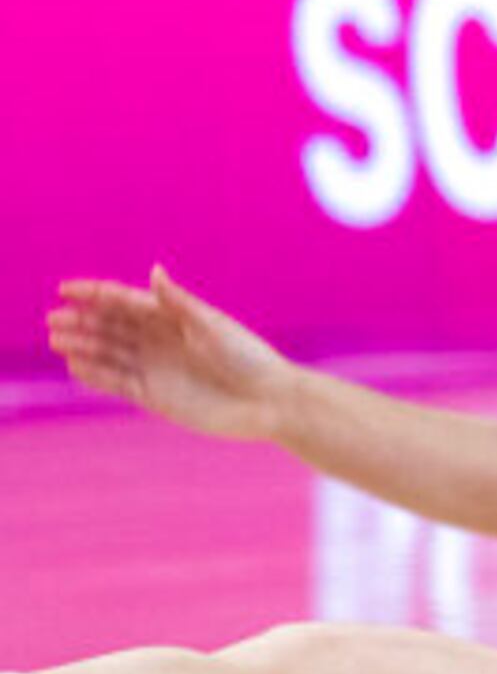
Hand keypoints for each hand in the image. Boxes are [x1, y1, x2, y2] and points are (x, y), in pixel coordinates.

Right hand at [48, 269, 295, 440]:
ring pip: (110, 353)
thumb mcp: (212, 327)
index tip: (65, 288)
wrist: (267, 403)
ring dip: (83, 346)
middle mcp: (162, 340)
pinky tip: (75, 367)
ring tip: (56, 340)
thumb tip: (153, 271)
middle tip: (52, 319)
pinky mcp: (155, 395)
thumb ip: (179, 303)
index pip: (127, 301)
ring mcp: (157, 368)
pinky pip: (117, 382)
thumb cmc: (248, 359)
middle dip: (83, 320)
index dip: (96, 293)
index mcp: (176, 317)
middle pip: (113, 326)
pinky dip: (96, 375)